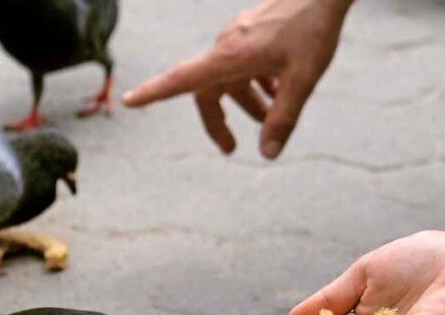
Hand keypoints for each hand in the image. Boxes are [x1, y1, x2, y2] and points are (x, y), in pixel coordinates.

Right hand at [123, 0, 352, 158]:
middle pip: (208, 89)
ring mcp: (239, 36)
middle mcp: (227, 45)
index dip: (155, 92)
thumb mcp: (302, 80)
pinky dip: (257, 82)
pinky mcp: (253, 30)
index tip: (130, 102)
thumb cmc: (313, 30)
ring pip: (231, 77)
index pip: (183, 79)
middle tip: (231, 149)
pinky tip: (280, 89)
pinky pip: (245, 63)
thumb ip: (283, 119)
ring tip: (271, 119)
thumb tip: (267, 154)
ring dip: (247, 102)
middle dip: (218, 120)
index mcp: (230, 57)